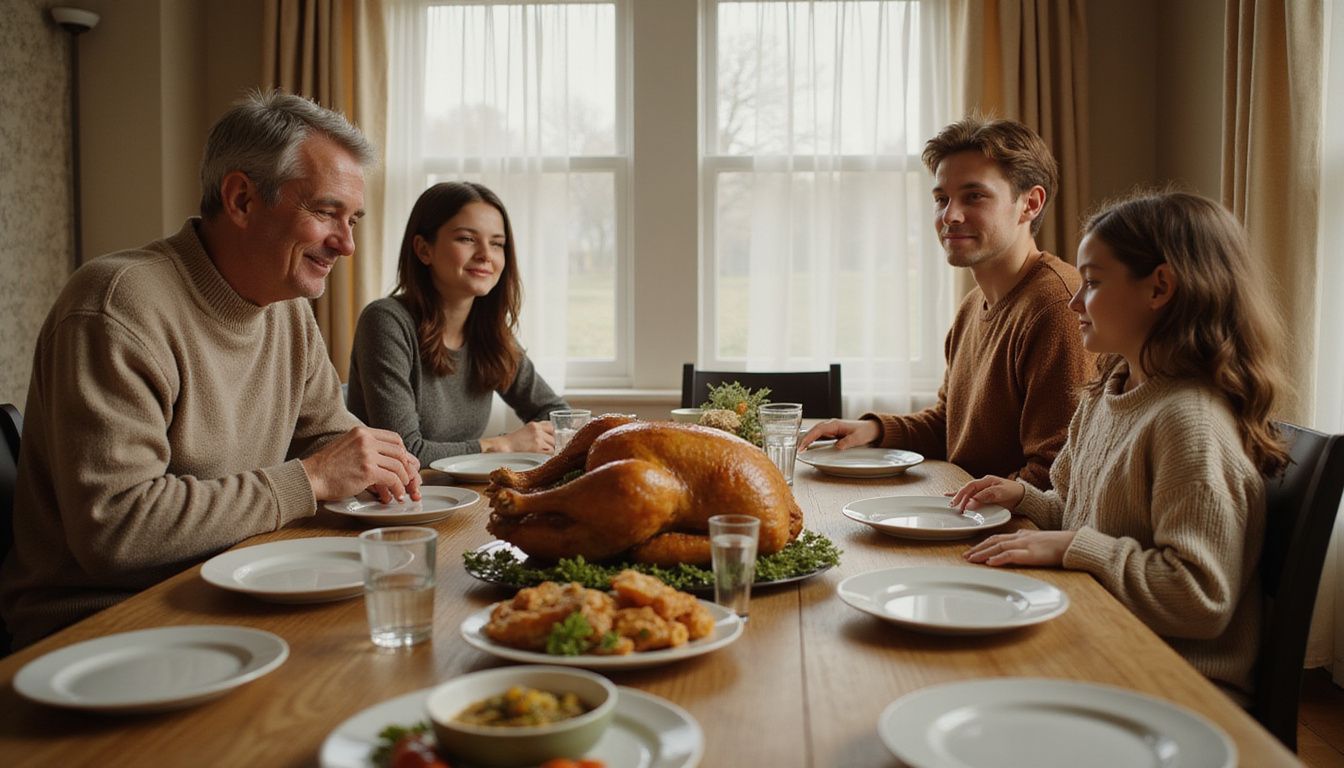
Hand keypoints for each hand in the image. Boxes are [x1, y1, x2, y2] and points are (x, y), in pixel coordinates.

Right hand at [302, 427, 421, 503]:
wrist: (311, 477)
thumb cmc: (327, 467)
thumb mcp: (348, 447)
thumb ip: (366, 448)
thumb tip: (389, 459)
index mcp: (362, 432)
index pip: (394, 438)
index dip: (403, 453)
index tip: (405, 465)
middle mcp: (366, 439)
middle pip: (399, 451)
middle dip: (407, 468)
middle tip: (409, 479)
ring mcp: (367, 454)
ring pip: (398, 465)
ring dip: (404, 480)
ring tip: (403, 490)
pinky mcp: (368, 470)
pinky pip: (392, 479)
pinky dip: (398, 488)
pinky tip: (396, 495)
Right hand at [480, 421, 555, 452]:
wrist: (502, 447)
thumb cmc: (512, 443)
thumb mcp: (525, 431)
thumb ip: (537, 432)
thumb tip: (551, 438)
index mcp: (534, 425)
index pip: (551, 427)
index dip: (552, 434)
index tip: (551, 439)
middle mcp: (537, 430)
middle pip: (554, 437)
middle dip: (552, 444)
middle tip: (545, 449)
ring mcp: (538, 438)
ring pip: (553, 446)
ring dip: (550, 451)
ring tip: (541, 454)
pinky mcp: (537, 448)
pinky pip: (550, 453)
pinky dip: (548, 456)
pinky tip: (541, 457)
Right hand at [798, 418, 879, 450]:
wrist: (870, 429)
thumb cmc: (864, 431)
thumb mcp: (858, 438)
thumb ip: (848, 442)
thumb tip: (837, 447)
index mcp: (836, 424)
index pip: (819, 429)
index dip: (810, 437)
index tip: (803, 445)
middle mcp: (831, 425)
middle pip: (814, 430)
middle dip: (805, 439)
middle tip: (798, 449)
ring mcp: (831, 428)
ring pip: (815, 432)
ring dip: (807, 439)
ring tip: (800, 449)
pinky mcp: (832, 433)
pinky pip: (819, 435)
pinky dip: (812, 440)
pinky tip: (808, 446)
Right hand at [948, 475, 1024, 511]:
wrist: (1022, 496)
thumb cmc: (1013, 492)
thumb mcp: (1002, 492)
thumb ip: (987, 495)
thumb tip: (972, 501)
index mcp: (986, 480)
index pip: (971, 486)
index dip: (963, 494)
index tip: (959, 504)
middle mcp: (982, 484)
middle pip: (967, 490)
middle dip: (958, 498)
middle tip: (953, 506)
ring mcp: (982, 490)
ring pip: (967, 493)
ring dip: (958, 498)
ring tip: (950, 504)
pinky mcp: (983, 497)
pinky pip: (970, 497)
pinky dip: (962, 498)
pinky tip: (952, 499)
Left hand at [964, 530, 1075, 566]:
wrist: (1072, 543)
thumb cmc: (1058, 544)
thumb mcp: (1037, 540)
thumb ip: (1025, 541)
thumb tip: (1013, 547)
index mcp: (1021, 535)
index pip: (997, 537)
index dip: (983, 543)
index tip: (971, 550)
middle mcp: (1020, 538)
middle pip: (993, 541)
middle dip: (978, 548)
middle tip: (965, 556)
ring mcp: (1025, 545)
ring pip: (998, 547)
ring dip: (983, 553)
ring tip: (971, 559)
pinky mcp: (1031, 554)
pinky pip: (1012, 555)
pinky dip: (999, 558)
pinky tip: (990, 562)